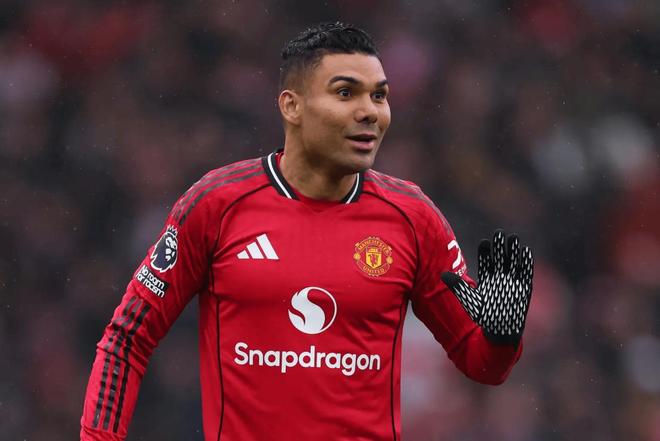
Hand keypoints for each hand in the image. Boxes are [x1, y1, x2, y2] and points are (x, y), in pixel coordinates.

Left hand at [441, 230, 533, 344]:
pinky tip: (525, 251)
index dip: (486, 252)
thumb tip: (442, 274)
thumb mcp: (469, 299)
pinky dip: (526, 263)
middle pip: (501, 259)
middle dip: (500, 247)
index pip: (487, 262)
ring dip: (514, 251)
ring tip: (513, 237)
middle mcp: (500, 280)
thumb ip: (458, 286)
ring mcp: (513, 284)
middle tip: (499, 233)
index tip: (484, 242)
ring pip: (513, 263)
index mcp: (487, 280)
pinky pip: (525, 274)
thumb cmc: (483, 318)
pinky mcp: (523, 290)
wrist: (499, 334)